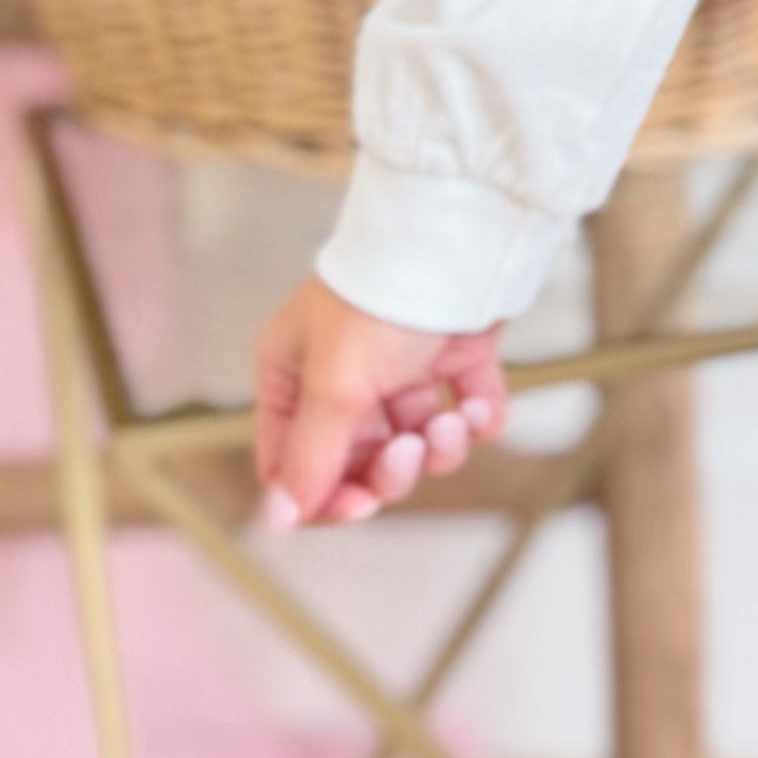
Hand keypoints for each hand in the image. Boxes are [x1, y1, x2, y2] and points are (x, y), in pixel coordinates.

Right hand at [252, 277, 508, 528]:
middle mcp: (342, 374)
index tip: (359, 505)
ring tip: (453, 423)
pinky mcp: (455, 356)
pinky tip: (480, 405)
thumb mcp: (335, 385)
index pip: (293, 463)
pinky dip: (478, 419)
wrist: (460, 238)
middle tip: (410, 452)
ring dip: (439, 448)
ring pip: (416, 445)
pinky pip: (467, 414)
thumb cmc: (382, 300)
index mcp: (293, 375)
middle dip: (391, 470)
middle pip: (359, 462)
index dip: (325, 495)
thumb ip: (309, 457)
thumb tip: (277, 520)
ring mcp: (401, 365)